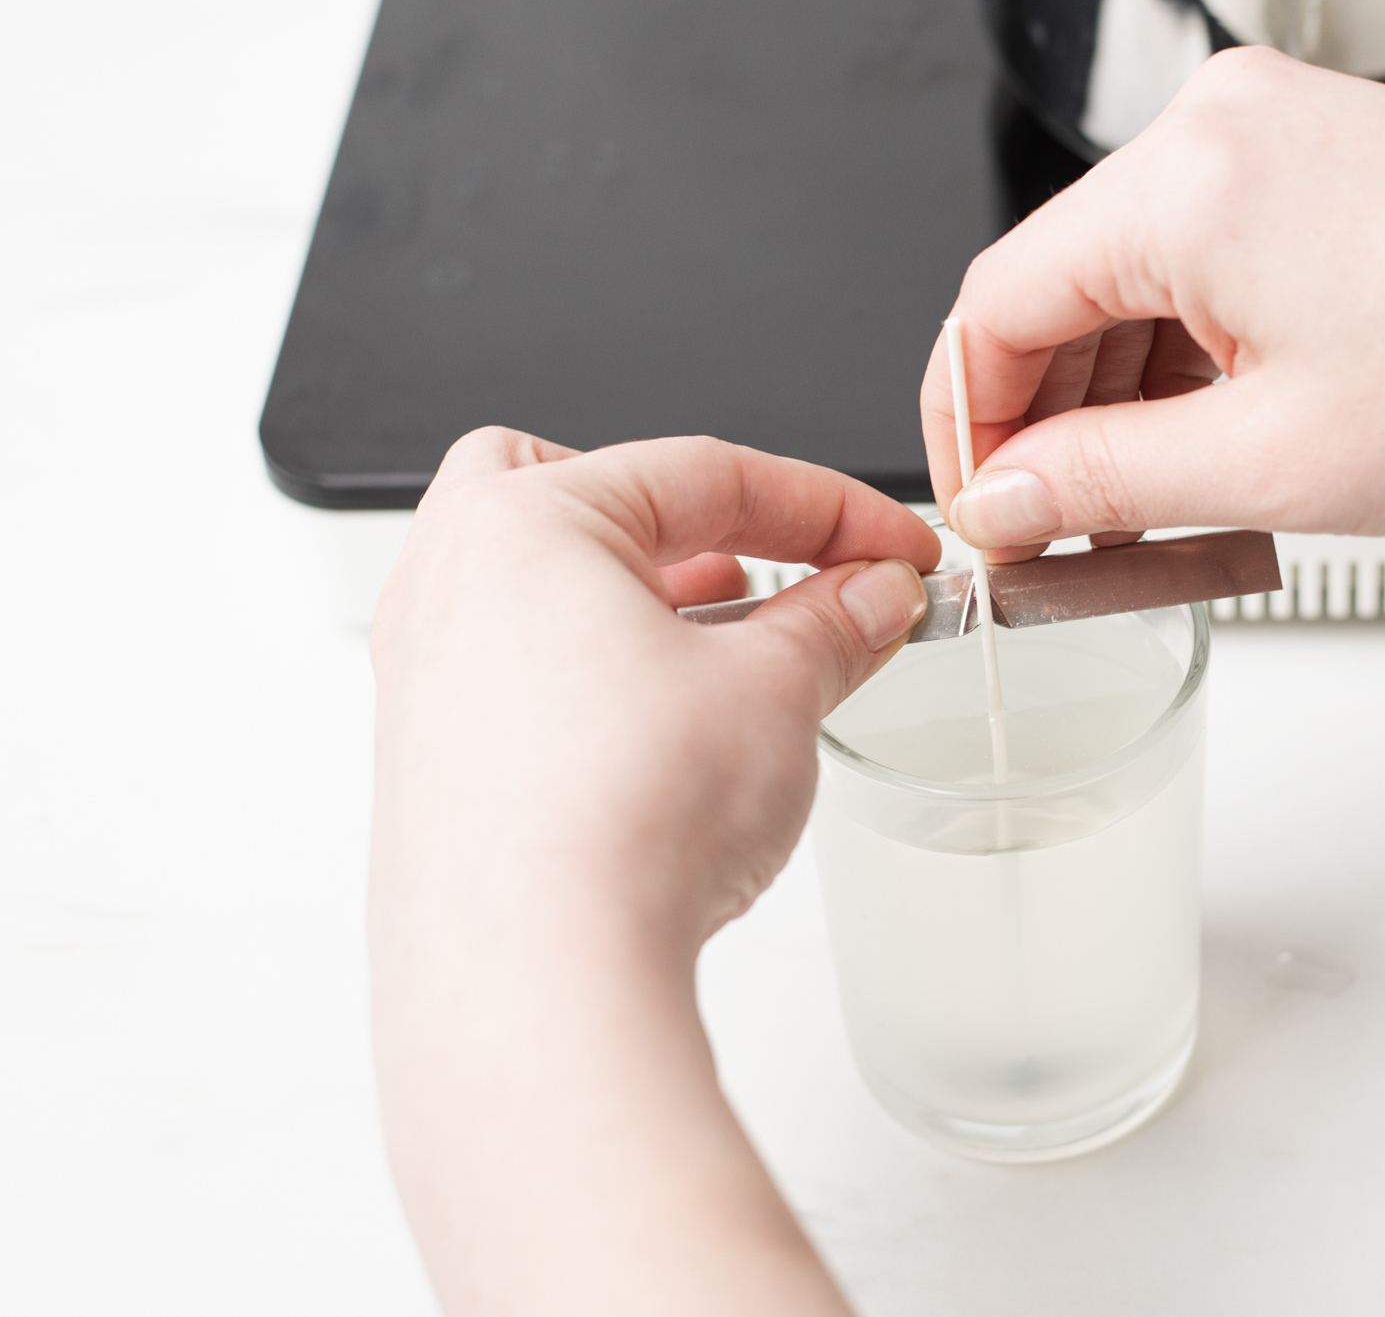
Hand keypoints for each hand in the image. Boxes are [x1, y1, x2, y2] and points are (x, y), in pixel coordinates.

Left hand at [369, 428, 937, 1315]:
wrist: (534, 975)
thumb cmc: (621, 817)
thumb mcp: (774, 693)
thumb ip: (833, 624)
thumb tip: (870, 597)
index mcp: (525, 520)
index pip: (706, 473)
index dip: (829, 510)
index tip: (896, 550)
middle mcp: (450, 581)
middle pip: (583, 495)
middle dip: (692, 523)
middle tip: (773, 571)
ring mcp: (426, 675)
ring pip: (547, 589)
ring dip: (649, 605)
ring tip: (737, 658)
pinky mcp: (432, 764)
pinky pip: (524, 674)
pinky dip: (601, 676)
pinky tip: (668, 736)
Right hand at [921, 50, 1384, 555]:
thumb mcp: (1270, 463)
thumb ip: (1098, 483)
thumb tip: (998, 499)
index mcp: (1182, 184)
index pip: (994, 309)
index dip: (970, 429)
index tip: (986, 508)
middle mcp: (1218, 127)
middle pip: (1059, 286)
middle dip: (1053, 418)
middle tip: (1072, 527)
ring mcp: (1274, 128)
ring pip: (1132, 273)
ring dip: (1125, 390)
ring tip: (1165, 497)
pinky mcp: (1320, 150)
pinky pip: (1206, 250)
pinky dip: (1192, 344)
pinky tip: (1221, 428)